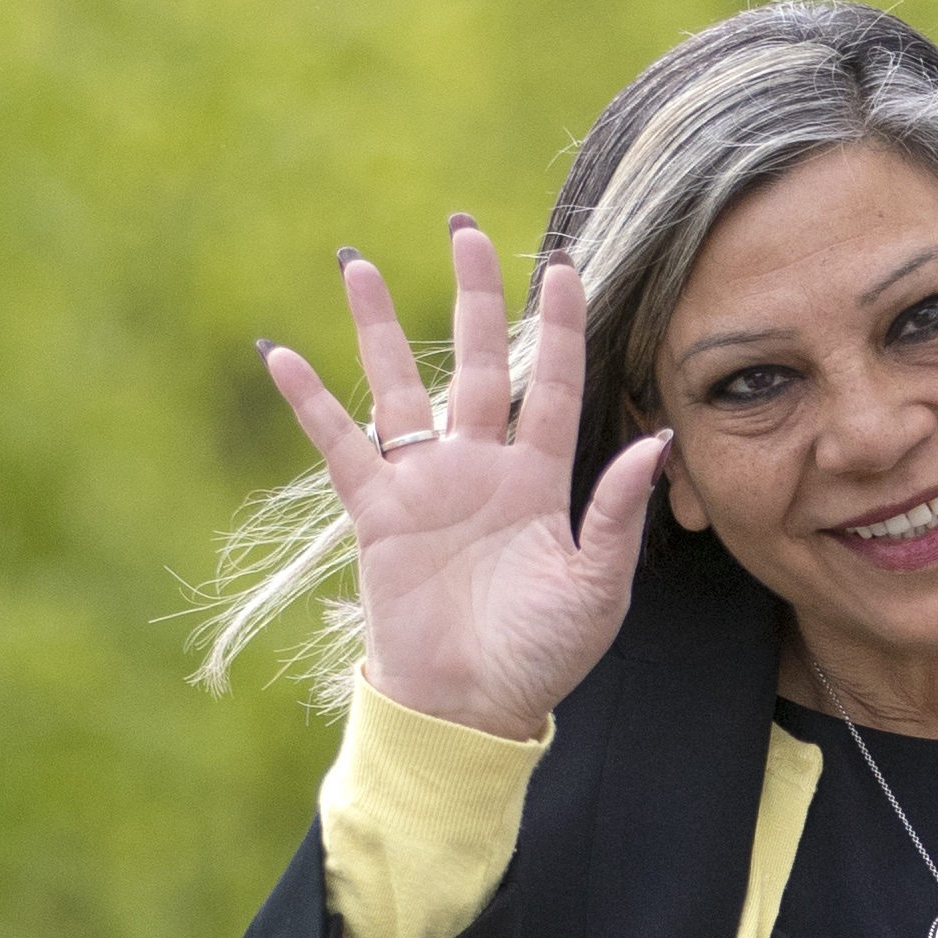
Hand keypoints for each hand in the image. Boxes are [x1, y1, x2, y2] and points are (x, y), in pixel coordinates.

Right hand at [257, 218, 665, 739]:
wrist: (475, 708)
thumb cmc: (545, 653)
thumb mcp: (598, 586)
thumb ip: (619, 512)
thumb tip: (656, 441)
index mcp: (542, 480)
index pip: (553, 385)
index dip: (560, 328)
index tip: (566, 266)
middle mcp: (483, 468)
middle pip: (479, 363)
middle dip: (472, 298)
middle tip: (466, 230)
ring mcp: (427, 486)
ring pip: (402, 389)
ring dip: (379, 329)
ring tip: (358, 263)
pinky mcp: (378, 515)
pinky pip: (341, 448)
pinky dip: (310, 404)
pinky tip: (282, 354)